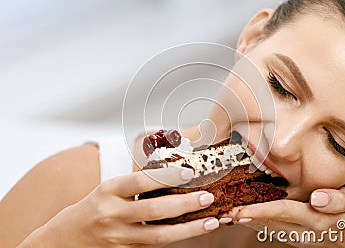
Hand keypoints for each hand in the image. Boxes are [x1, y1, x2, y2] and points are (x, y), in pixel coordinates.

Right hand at [19, 167, 218, 246]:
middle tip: (207, 197)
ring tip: (211, 221)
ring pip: (159, 236)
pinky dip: (176, 238)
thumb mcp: (108, 189)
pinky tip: (192, 231)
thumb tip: (174, 172)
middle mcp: (112, 213)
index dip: (166, 176)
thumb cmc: (92, 207)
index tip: (189, 172)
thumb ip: (135, 184)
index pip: (140, 181)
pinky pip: (154, 246)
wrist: (64, 239)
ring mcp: (118, 237)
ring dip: (189, 229)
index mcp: (108, 190)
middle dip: (184, 204)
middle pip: (153, 210)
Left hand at [223, 187, 344, 246]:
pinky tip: (237, 214)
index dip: (261, 210)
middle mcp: (300, 230)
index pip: (283, 212)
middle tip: (220, 211)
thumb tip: (317, 198)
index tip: (241, 209)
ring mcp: (293, 235)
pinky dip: (250, 221)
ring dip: (243, 221)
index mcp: (314, 220)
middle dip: (243, 216)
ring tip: (222, 213)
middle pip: (267, 222)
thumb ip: (336, 200)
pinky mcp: (289, 234)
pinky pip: (266, 228)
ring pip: (263, 227)